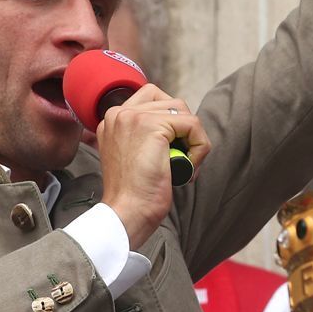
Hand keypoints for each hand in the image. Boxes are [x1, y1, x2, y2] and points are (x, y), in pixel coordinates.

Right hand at [97, 84, 210, 247]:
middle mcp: (119, 113)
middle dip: (184, 129)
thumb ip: (143, 135)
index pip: (151, 99)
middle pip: (170, 102)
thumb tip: (178, 126)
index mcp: (112, 119)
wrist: (127, 212)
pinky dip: (200, 148)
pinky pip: (193, 124)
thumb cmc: (132, 195)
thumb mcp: (131, 156)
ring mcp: (134, 117)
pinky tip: (189, 168)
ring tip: (185, 165)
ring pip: (184, 112)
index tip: (170, 151)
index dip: (171, 122)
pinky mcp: (152, 125)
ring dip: (193, 139)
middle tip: (181, 159)